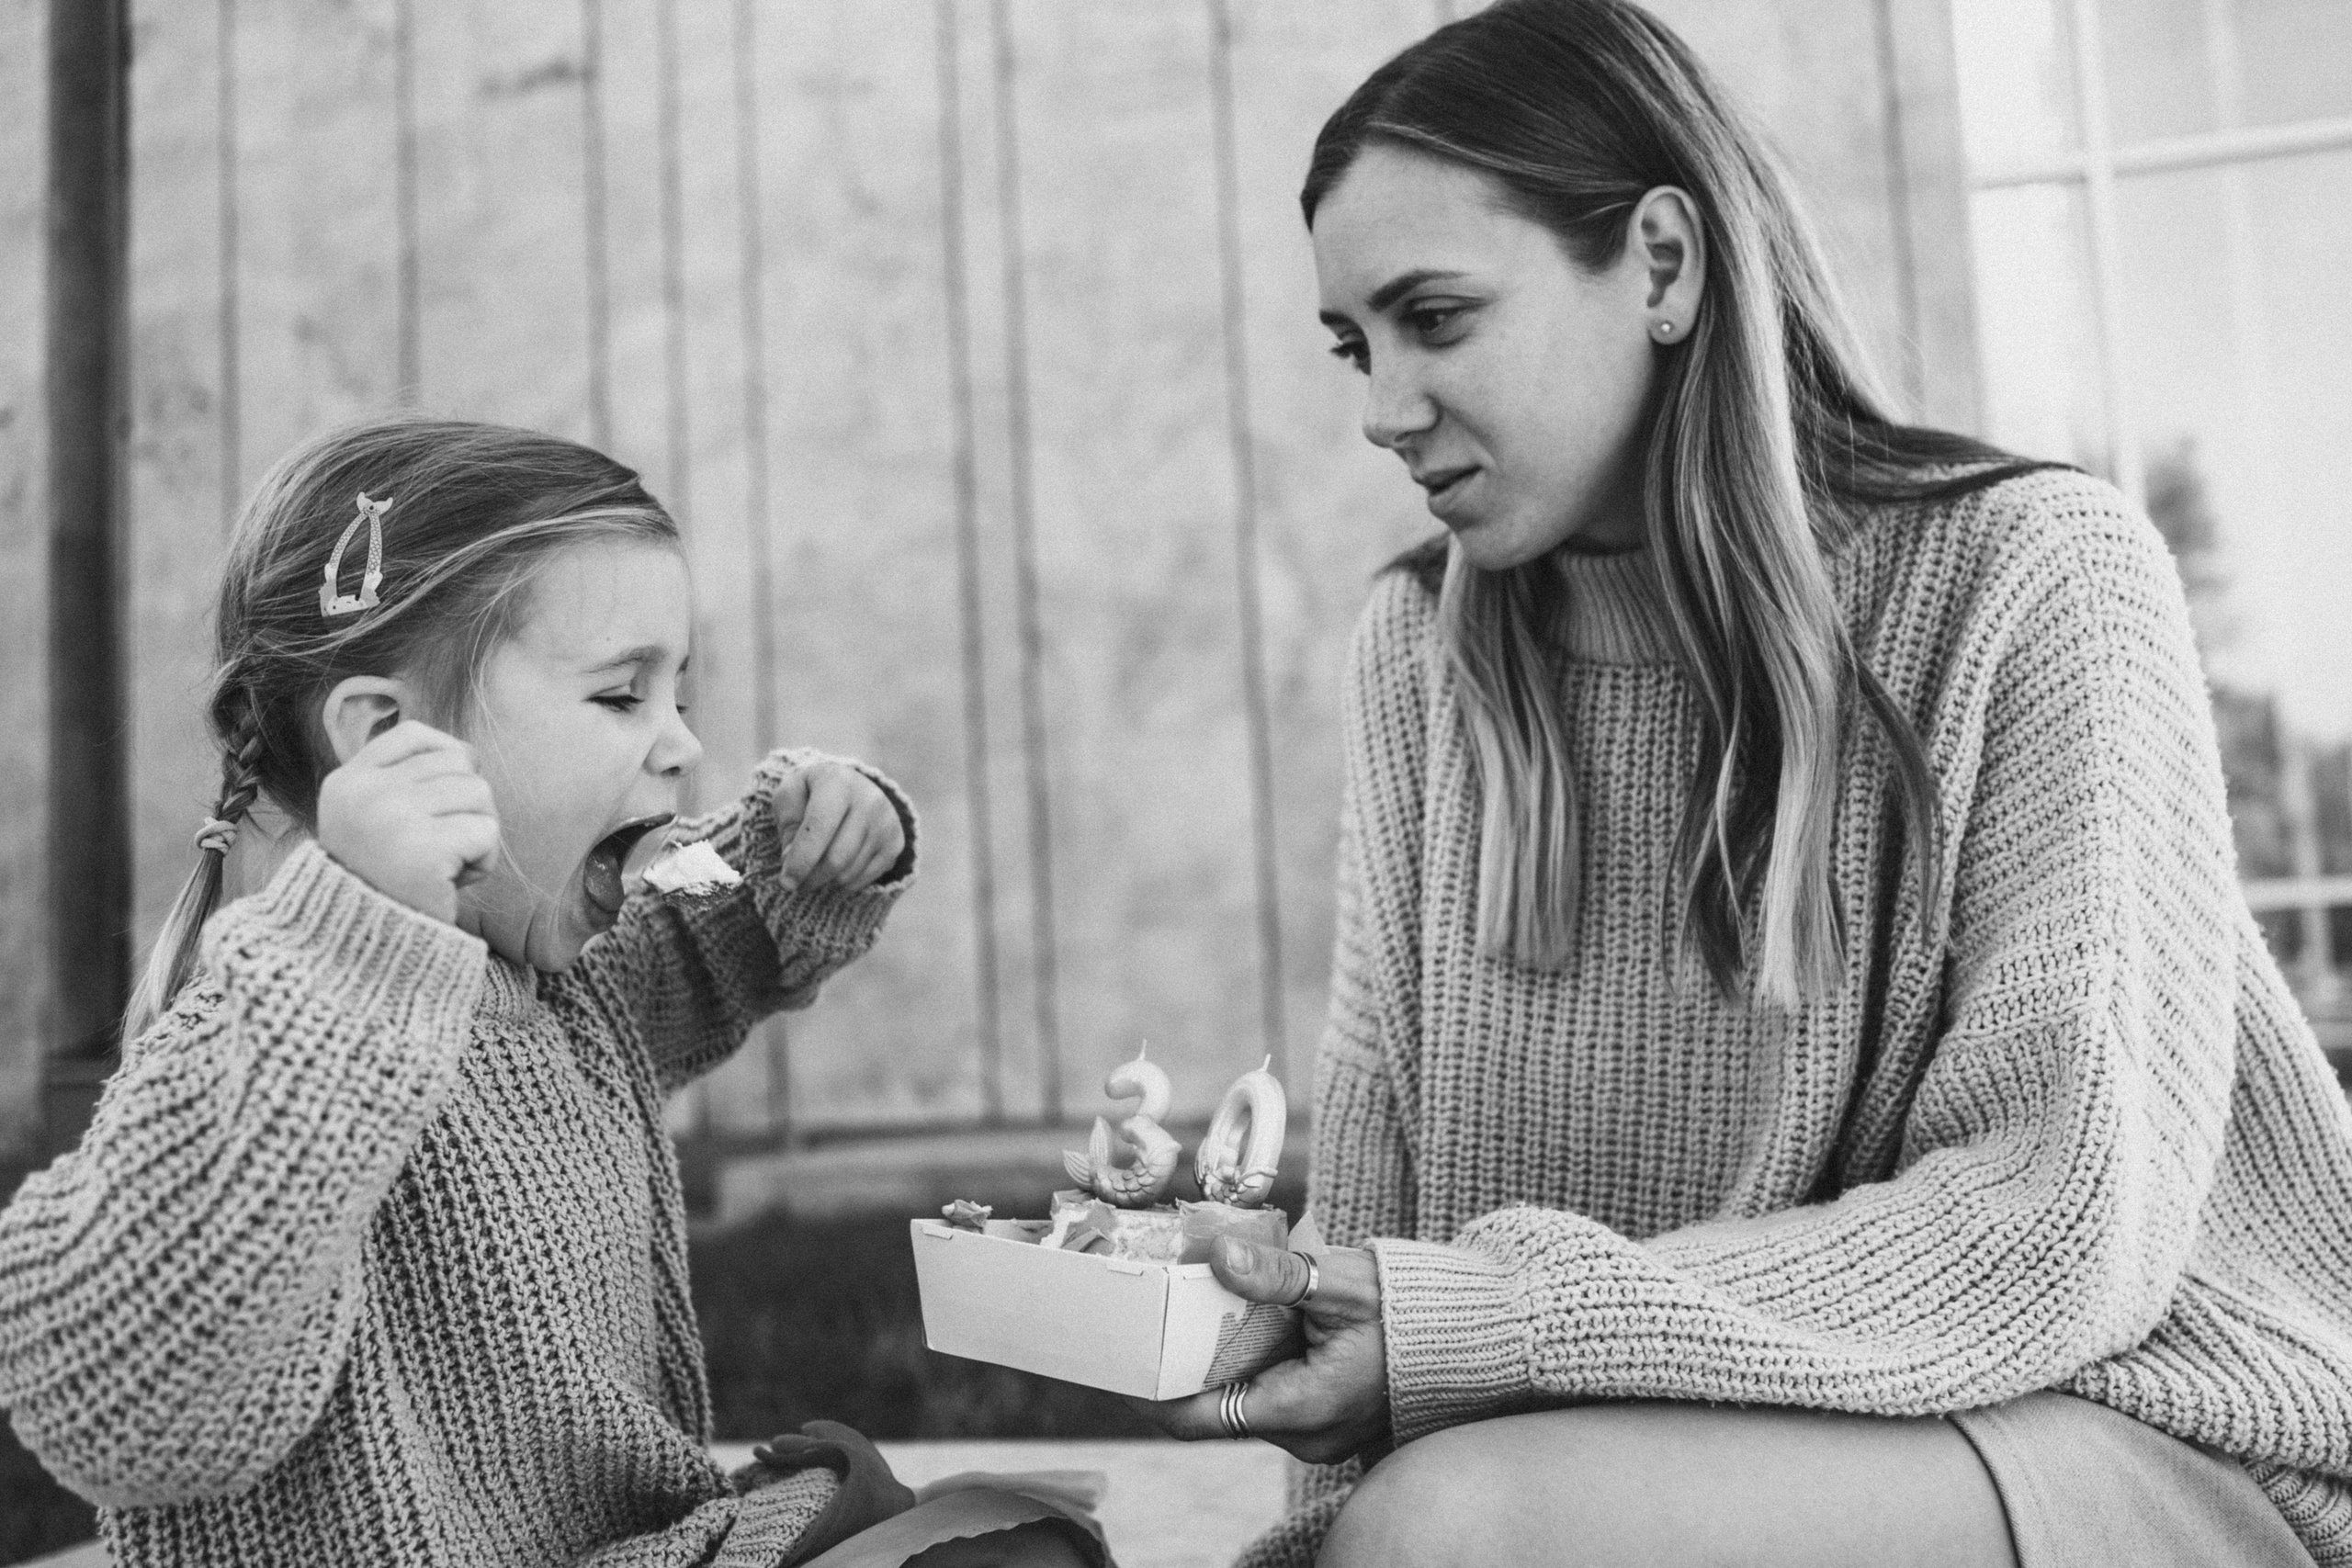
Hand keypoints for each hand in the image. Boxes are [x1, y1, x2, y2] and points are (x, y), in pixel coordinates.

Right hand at [316, 721, 499, 924]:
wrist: (367, 949)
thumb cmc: (385, 883)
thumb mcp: (375, 821)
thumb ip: (405, 781)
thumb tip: (468, 751)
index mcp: (347, 782)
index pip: (414, 735)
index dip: (446, 756)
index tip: (444, 798)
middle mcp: (364, 792)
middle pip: (457, 762)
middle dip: (466, 805)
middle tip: (441, 847)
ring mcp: (391, 817)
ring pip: (479, 792)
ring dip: (478, 832)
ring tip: (445, 865)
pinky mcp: (424, 849)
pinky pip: (487, 831)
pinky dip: (483, 860)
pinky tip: (452, 882)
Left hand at [770, 759, 905, 894]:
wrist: (850, 787)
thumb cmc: (813, 793)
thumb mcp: (790, 796)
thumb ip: (788, 826)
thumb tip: (792, 860)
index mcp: (838, 782)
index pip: (819, 827)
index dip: (800, 859)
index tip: (785, 882)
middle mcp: (869, 800)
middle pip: (836, 857)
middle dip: (811, 877)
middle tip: (796, 883)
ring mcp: (886, 823)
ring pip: (849, 873)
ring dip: (825, 881)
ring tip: (813, 872)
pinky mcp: (895, 843)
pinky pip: (864, 879)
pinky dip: (843, 882)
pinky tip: (834, 870)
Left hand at [1133, 1239, 1390, 1465]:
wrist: (1475, 1333)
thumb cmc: (1413, 1309)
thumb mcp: (1339, 1283)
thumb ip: (1275, 1274)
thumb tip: (1218, 1257)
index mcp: (1302, 1410)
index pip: (1197, 1418)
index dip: (1148, 1391)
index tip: (1117, 1358)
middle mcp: (1304, 1435)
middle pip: (1213, 1405)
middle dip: (1178, 1360)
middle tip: (1144, 1314)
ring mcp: (1316, 1429)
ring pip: (1240, 1396)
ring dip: (1213, 1354)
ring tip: (1181, 1302)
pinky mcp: (1324, 1413)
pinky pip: (1268, 1390)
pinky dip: (1246, 1356)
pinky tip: (1232, 1312)